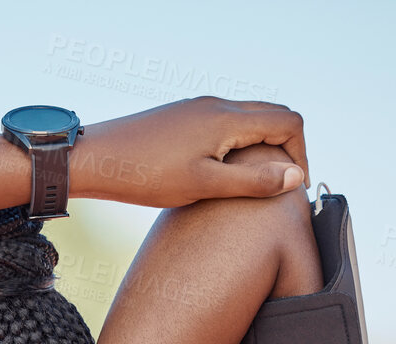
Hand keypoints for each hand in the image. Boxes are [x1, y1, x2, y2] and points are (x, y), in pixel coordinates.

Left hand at [72, 96, 307, 205]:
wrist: (95, 158)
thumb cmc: (145, 175)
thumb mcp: (204, 185)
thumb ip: (252, 181)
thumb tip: (296, 176)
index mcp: (227, 118)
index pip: (289, 122)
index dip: (300, 154)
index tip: (292, 186)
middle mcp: (217, 105)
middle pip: (273, 115)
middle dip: (286, 148)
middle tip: (280, 185)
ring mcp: (199, 109)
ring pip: (249, 118)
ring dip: (261, 146)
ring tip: (254, 182)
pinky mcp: (184, 118)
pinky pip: (226, 124)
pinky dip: (238, 144)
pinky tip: (223, 173)